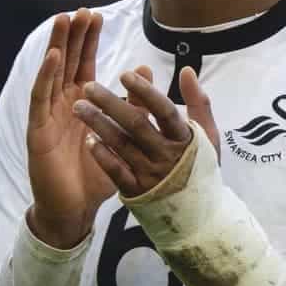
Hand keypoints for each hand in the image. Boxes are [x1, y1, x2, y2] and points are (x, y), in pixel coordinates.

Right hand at [26, 9, 113, 247]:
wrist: (76, 209)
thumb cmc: (96, 174)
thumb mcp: (121, 135)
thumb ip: (132, 103)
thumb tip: (143, 70)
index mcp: (82, 104)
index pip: (85, 65)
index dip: (89, 41)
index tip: (96, 16)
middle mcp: (63, 104)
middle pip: (66, 62)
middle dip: (73, 36)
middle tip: (81, 10)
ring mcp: (48, 115)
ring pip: (51, 73)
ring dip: (57, 46)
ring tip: (64, 20)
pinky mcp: (38, 129)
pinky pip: (41, 98)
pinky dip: (46, 76)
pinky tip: (53, 57)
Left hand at [74, 65, 219, 197]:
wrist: (199, 216)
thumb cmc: (200, 168)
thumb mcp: (207, 136)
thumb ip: (198, 102)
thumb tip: (186, 70)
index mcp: (185, 139)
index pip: (164, 110)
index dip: (145, 92)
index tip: (125, 74)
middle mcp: (167, 156)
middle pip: (136, 125)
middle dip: (110, 103)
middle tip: (88, 87)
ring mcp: (151, 176)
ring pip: (121, 146)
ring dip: (98, 124)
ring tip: (79, 108)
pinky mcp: (137, 192)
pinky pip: (115, 172)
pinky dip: (102, 155)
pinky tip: (88, 140)